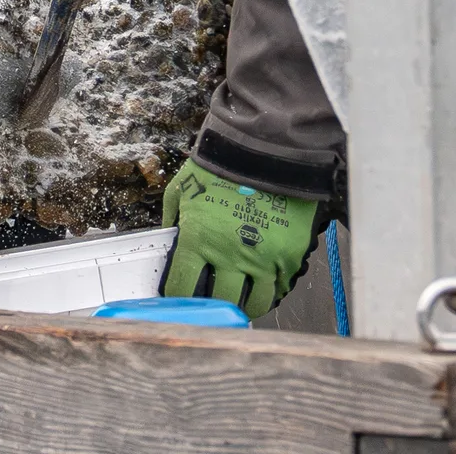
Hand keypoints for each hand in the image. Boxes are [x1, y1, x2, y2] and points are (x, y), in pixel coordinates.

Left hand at [160, 160, 322, 319]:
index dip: (178, 298)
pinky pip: (279, 287)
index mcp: (198, 240)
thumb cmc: (220, 167)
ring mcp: (262, 259)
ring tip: (241, 300)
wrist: (265, 149)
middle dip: (213, 306)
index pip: (181, 288)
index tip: (180, 298)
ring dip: (246, 305)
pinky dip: (271, 290)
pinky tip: (263, 285)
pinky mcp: (288, 256)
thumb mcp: (182, 187)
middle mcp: (229, 255)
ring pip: (254, 303)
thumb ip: (171, 216)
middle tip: (212, 303)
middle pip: (219, 302)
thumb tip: (167, 237)